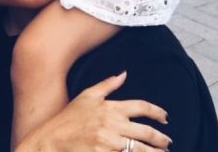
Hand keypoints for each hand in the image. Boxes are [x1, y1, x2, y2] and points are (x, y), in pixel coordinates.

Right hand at [17, 73, 171, 151]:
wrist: (50, 140)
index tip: (165, 118)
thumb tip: (124, 73)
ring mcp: (109, 142)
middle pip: (146, 132)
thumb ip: (107, 85)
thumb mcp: (86, 97)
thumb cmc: (67, 119)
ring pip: (140, 149)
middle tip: (167, 143)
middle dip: (161, 139)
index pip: (141, 107)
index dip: (157, 112)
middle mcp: (112, 124)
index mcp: (110, 108)